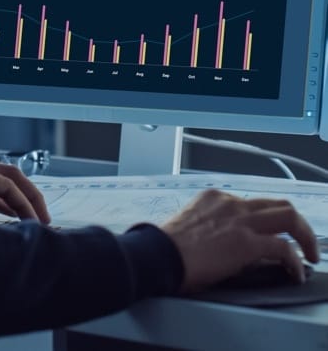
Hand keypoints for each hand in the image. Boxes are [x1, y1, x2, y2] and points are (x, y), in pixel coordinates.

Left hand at [0, 156, 49, 222]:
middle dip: (30, 195)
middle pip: (8, 176)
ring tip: (34, 222)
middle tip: (45, 218)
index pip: (4, 184)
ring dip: (18, 200)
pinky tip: (12, 218)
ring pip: (0, 184)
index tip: (35, 224)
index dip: (24, 203)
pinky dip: (3, 204)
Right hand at [160, 189, 319, 291]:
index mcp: (213, 198)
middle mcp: (230, 203)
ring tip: (310, 254)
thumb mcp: (191, 224)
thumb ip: (213, 226)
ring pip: (288, 216)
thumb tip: (230, 246)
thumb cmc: (166, 246)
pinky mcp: (247, 243)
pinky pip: (284, 248)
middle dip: (297, 222)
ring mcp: (240, 221)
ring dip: (305, 236)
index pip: (251, 204)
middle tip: (303, 240)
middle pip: (277, 204)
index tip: (268, 233)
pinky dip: (295, 261)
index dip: (265, 221)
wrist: (158, 254)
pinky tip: (294, 272)